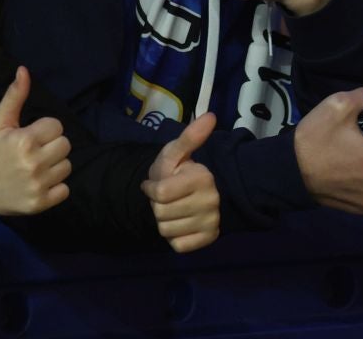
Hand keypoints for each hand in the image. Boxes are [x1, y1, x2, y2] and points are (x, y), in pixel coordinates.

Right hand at [0, 67, 72, 217]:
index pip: (56, 126)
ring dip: (54, 165)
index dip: (43, 129)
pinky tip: (38, 182)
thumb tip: (24, 70)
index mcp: (24, 140)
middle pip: (65, 145)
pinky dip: (54, 186)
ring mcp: (38, 186)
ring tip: (35, 165)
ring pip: (66, 167)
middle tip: (34, 149)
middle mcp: (33, 163)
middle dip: (51, 145)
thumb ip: (14, 96)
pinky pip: (64, 190)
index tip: (29, 135)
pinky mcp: (40, 204)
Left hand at [141, 112, 220, 251]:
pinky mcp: (209, 240)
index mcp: (202, 178)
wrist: (196, 194)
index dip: (151, 189)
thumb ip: (190, 137)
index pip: (160, 193)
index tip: (155, 184)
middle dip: (156, 205)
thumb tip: (210, 116)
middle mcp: (211, 202)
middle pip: (161, 213)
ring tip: (172, 209)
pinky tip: (179, 224)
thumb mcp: (176, 152)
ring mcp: (211, 222)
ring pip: (166, 230)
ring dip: (163, 221)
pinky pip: (178, 246)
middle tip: (165, 197)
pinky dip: (173, 237)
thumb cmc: (180, 170)